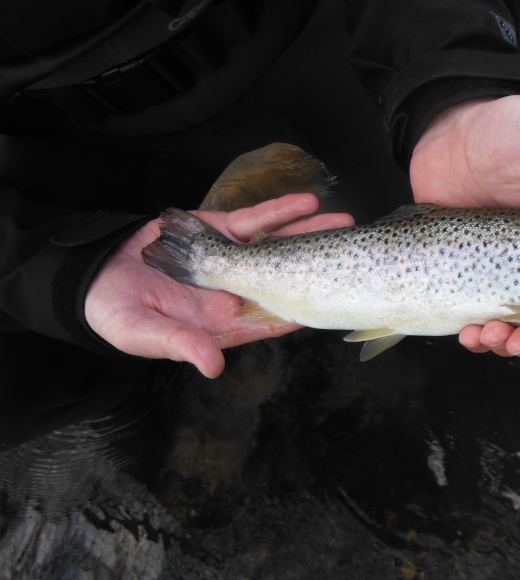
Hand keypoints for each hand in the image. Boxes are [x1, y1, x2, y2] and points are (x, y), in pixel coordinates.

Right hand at [85, 194, 353, 377]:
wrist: (96, 275)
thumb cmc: (119, 314)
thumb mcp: (145, 334)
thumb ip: (181, 345)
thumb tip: (213, 365)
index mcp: (228, 321)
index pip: (276, 318)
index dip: (306, 309)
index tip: (335, 300)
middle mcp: (239, 290)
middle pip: (289, 276)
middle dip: (322, 263)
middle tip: (353, 251)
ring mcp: (234, 258)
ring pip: (280, 245)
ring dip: (310, 233)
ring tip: (342, 220)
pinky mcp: (220, 231)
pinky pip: (254, 221)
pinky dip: (278, 212)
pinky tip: (304, 203)